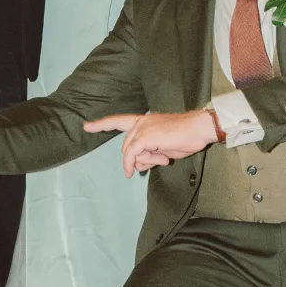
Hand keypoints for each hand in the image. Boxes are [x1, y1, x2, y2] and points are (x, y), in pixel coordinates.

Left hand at [84, 109, 218, 175]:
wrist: (199, 128)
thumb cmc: (186, 137)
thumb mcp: (164, 147)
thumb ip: (149, 153)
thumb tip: (138, 165)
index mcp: (145, 121)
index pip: (118, 121)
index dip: (102, 124)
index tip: (86, 126)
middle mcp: (141, 122)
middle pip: (126, 147)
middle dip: (139, 159)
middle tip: (162, 159)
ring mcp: (142, 128)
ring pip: (130, 152)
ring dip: (145, 161)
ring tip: (165, 156)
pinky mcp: (145, 137)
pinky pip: (133, 155)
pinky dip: (137, 162)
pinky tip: (158, 161)